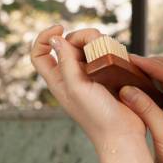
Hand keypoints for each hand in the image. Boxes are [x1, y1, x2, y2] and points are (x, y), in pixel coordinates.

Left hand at [30, 25, 146, 150]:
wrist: (122, 133)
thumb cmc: (97, 117)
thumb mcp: (76, 88)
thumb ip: (65, 62)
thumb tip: (56, 39)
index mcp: (58, 80)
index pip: (40, 54)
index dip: (44, 37)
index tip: (61, 29)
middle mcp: (72, 76)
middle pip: (68, 44)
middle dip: (80, 36)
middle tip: (96, 41)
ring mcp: (91, 76)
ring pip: (88, 47)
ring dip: (98, 42)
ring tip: (109, 51)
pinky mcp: (108, 76)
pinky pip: (105, 55)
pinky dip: (110, 50)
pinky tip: (117, 56)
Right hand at [118, 54, 162, 162]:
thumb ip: (146, 109)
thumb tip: (125, 88)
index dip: (149, 64)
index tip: (129, 59)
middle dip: (147, 65)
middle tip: (123, 63)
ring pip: (161, 78)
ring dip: (144, 74)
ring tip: (123, 72)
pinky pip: (157, 90)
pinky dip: (143, 86)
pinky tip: (128, 87)